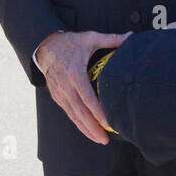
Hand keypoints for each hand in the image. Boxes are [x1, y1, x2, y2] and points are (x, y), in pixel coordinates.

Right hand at [35, 30, 131, 144]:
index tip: (107, 122)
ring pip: (73, 115)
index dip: (97, 112)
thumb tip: (131, 36)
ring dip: (85, 129)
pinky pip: (68, 113)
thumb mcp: (90, 38)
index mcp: (74, 73)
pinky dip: (78, 123)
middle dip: (92, 127)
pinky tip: (87, 130)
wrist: (45, 46)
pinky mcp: (57, 96)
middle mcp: (66, 86)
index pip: (87, 98)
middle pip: (80, 112)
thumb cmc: (69, 43)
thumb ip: (111, 39)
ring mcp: (60, 93)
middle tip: (105, 139)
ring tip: (99, 139)